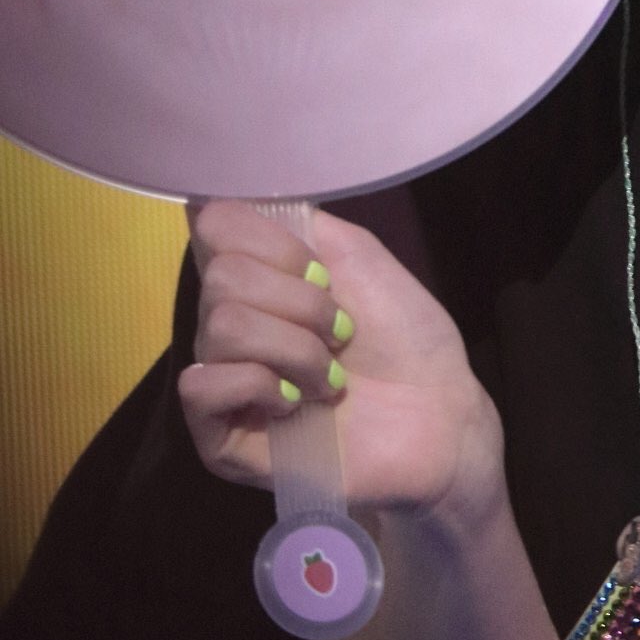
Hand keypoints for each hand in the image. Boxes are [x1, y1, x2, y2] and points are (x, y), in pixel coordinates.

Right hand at [179, 201, 502, 519]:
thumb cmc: (406, 337)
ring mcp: (223, 382)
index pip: (215, 225)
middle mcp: (231, 323)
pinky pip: (201, 387)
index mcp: (260, 278)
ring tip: (329, 380)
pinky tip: (293, 405)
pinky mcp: (219, 440)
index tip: (321, 272)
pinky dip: (258, 386)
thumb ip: (300, 223)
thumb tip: (236, 199)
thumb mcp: (359, 256)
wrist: (438, 415)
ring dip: (295, 349)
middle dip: (300, 303)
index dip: (272, 242)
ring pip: (222, 327)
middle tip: (339, 334)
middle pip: (221, 277)